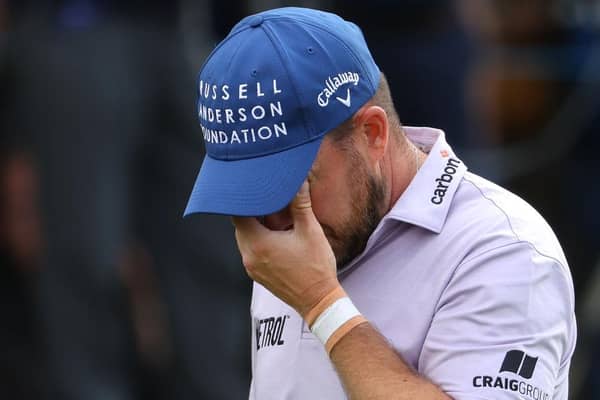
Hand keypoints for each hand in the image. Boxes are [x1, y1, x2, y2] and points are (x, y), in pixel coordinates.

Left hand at [232, 180, 339, 316]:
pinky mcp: (257, 274)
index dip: (246, 199)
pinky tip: (277, 237)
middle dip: (253, 211)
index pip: (238, 213)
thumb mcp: (311, 231)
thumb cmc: (316, 269)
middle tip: (268, 200)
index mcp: (258, 243)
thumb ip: (301, 204)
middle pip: (240, 225)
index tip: (255, 190)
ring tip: (275, 218)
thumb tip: (299, 182)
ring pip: (246, 238)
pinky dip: (259, 240)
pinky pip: (251, 251)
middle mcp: (249, 256)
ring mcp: (251, 267)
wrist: (318, 301)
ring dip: (256, 226)